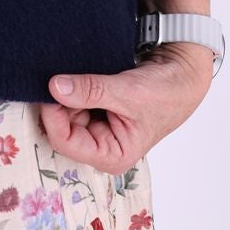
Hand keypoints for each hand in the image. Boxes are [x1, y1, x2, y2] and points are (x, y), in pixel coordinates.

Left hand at [40, 43, 213, 171]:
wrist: (179, 76)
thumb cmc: (164, 94)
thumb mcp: (127, 92)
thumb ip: (91, 90)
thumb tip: (55, 87)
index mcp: (111, 155)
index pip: (66, 142)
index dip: (53, 116)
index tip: (50, 88)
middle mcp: (101, 146)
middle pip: (62, 127)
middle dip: (60, 103)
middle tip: (62, 75)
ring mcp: (98, 129)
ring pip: (66, 112)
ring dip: (66, 93)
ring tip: (77, 74)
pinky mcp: (97, 112)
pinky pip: (74, 101)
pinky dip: (73, 88)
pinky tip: (80, 76)